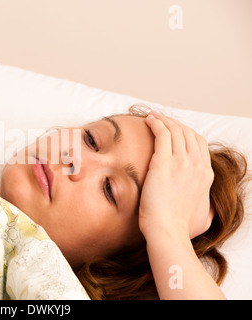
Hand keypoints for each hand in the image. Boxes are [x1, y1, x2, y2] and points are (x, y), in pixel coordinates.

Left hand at [139, 111, 213, 240]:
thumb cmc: (181, 230)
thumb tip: (206, 209)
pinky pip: (162, 133)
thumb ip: (207, 209)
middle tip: (160, 119)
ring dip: (163, 119)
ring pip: (175, 130)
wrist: (167, 232)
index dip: (186, 133)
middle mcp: (196, 165)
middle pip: (188, 133)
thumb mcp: (204, 218)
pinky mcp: (163, 163)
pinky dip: (156, 123)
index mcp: (205, 175)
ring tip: (152, 116)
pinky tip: (147, 120)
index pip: (199, 144)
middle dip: (174, 123)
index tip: (173, 131)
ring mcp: (182, 162)